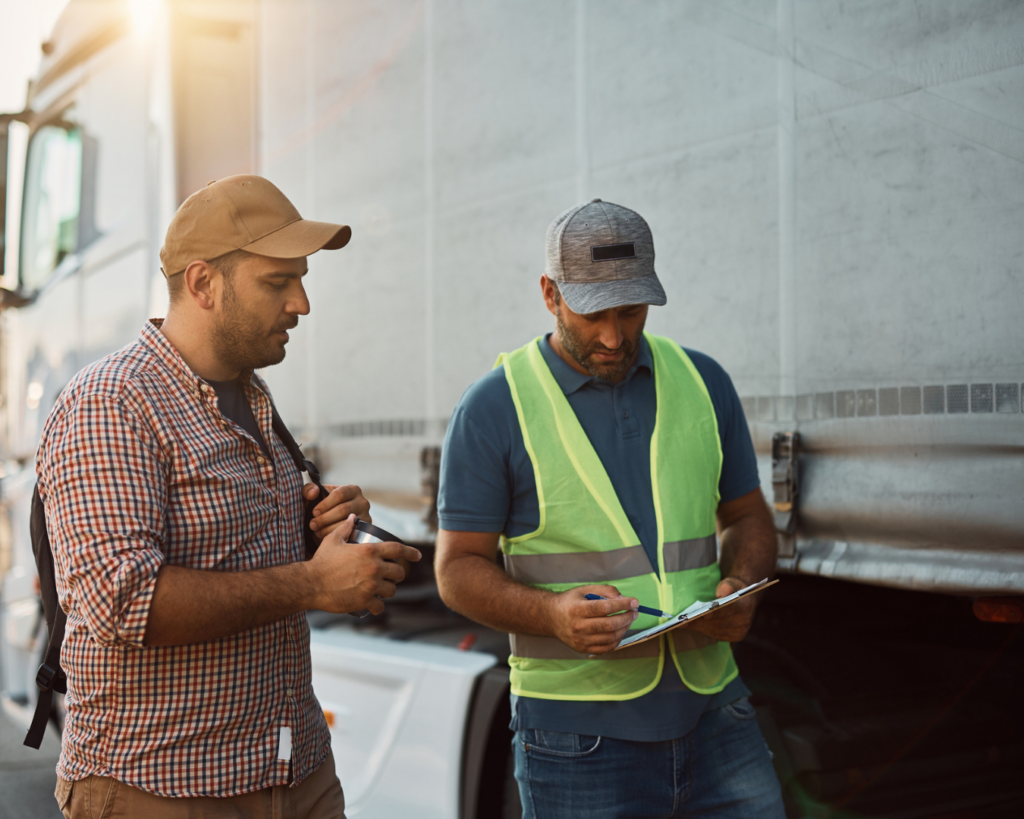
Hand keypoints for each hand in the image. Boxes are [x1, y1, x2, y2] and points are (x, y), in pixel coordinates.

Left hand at [304, 483, 371, 538]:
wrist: (332, 520)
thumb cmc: (324, 506)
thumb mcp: (315, 496)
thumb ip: (309, 490)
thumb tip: (313, 492)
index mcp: (352, 489)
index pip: (340, 494)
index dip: (325, 504)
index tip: (314, 512)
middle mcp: (362, 501)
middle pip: (343, 509)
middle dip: (325, 519)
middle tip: (313, 525)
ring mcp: (365, 516)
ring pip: (346, 523)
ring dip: (329, 529)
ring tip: (317, 531)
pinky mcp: (364, 530)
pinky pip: (350, 534)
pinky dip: (337, 536)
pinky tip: (327, 536)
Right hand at [305, 514, 421, 614]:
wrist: (310, 583)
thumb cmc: (321, 561)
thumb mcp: (333, 540)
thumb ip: (345, 528)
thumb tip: (353, 517)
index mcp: (369, 551)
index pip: (398, 549)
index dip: (410, 552)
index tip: (417, 556)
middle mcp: (374, 568)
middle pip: (398, 572)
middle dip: (396, 575)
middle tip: (390, 577)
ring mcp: (371, 586)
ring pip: (391, 590)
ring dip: (388, 591)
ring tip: (382, 591)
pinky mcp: (365, 601)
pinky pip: (380, 607)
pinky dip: (378, 607)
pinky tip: (374, 606)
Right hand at [548, 585, 638, 654]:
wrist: (552, 618)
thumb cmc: (571, 601)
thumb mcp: (585, 589)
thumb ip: (605, 591)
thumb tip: (624, 599)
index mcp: (577, 609)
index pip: (605, 607)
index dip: (623, 604)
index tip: (634, 602)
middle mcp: (577, 626)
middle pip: (609, 624)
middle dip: (626, 618)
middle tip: (634, 612)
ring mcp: (580, 640)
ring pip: (610, 637)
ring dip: (624, 629)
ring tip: (628, 621)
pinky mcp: (583, 649)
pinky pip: (606, 648)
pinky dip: (617, 640)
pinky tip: (619, 631)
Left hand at [685, 577, 754, 642]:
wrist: (744, 600)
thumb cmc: (734, 588)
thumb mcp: (732, 582)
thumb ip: (727, 585)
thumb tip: (722, 592)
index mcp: (745, 606)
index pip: (727, 609)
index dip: (714, 612)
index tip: (700, 613)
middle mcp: (743, 622)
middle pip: (718, 623)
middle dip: (700, 621)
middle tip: (683, 619)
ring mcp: (738, 631)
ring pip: (714, 630)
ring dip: (698, 626)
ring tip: (683, 622)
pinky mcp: (733, 637)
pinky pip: (715, 635)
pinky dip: (702, 629)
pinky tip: (692, 625)